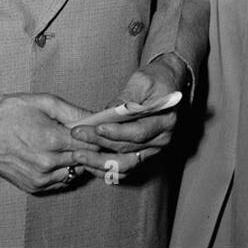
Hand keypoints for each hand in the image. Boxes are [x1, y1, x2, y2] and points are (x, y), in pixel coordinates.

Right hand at [0, 92, 89, 194]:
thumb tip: (97, 118)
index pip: (91, 144)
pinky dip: (63, 170)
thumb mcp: (45, 102)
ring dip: (77, 160)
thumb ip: (73, 112)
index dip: (96, 135)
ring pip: (74, 172)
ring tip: (68, 144)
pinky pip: (60, 181)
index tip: (97, 129)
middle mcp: (47, 164)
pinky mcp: (33, 187)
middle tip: (86, 136)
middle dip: (89, 147)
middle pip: (85, 159)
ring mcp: (40, 179)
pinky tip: (56, 156)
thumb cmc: (11, 111)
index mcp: (52, 140)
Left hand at [68, 53, 187, 179]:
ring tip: (78, 155)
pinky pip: (124, 168)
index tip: (96, 127)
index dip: (116, 132)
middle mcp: (161, 140)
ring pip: (125, 165)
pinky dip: (106, 169)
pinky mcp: (144, 154)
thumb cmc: (156, 78)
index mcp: (165, 121)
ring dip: (100, 163)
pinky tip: (88, 163)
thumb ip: (126, 97)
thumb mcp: (142, 80)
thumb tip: (107, 113)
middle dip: (99, 143)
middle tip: (77, 135)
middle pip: (128, 149)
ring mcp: (153, 150)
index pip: (138, 132)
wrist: (169, 83)